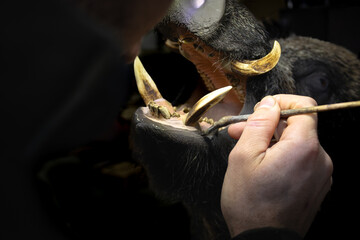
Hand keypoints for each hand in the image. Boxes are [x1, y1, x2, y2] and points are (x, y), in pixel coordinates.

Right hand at [221, 95, 332, 236]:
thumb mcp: (244, 156)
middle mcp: (320, 159)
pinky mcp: (316, 186)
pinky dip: (282, 157)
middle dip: (268, 126)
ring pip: (297, 144)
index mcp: (304, 147)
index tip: (262, 110)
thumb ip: (259, 124)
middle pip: (297, 127)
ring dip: (272, 142)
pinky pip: (300, 161)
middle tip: (240, 132)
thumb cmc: (251, 202)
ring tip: (247, 152)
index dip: (281, 102)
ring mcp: (320, 175)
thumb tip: (269, 104)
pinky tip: (262, 167)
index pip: (304, 107)